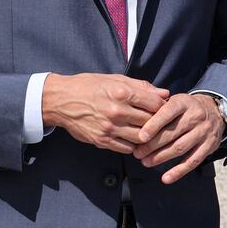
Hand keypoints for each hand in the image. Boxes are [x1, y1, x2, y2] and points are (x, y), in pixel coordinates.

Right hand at [41, 73, 168, 153]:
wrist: (61, 100)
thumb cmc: (89, 86)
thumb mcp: (115, 79)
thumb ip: (141, 87)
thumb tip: (164, 93)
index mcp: (122, 93)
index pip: (155, 104)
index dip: (163, 106)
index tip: (165, 108)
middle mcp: (117, 111)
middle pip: (150, 122)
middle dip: (159, 122)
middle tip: (162, 122)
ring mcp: (109, 128)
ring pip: (140, 138)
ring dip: (147, 137)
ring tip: (149, 133)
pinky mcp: (102, 141)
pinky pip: (126, 148)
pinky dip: (133, 145)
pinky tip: (134, 139)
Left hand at [133, 93, 224, 184]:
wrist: (215, 110)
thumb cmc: (186, 108)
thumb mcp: (175, 100)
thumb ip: (158, 107)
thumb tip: (136, 120)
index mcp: (184, 102)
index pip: (168, 112)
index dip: (153, 125)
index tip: (140, 137)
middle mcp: (196, 116)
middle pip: (172, 133)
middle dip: (152, 145)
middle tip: (137, 153)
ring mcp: (204, 132)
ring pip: (180, 148)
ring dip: (161, 158)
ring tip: (146, 162)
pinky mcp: (209, 146)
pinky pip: (193, 161)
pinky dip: (178, 171)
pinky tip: (166, 178)